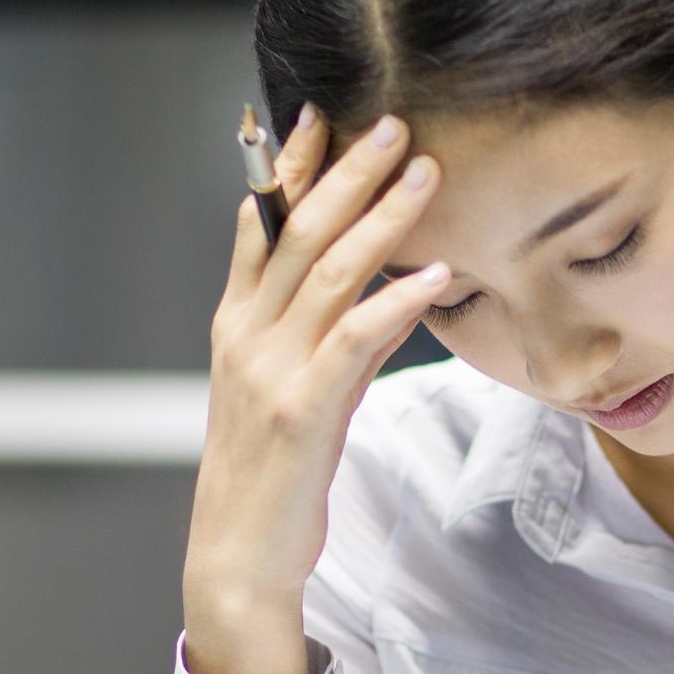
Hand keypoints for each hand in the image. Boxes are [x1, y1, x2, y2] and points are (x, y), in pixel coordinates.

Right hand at [180, 106, 457, 673]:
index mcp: (238, 324)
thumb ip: (332, 336)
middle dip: (347, 172)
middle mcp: (246, 335)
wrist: (237, 558)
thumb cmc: (272, 477)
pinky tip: (436, 276)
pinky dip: (396, 303)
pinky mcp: (301, 411)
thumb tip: (387, 288)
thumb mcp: (296, 391)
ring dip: (382, 217)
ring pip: (328, 272)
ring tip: (425, 173)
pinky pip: (353, 340)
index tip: (324, 114)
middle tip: (393, 123)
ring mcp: (270, 370)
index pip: (263, 225)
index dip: (289, 166)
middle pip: (298, 232)